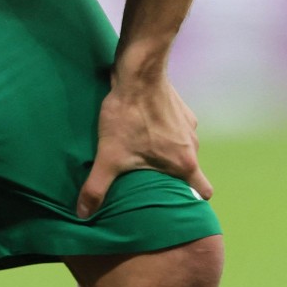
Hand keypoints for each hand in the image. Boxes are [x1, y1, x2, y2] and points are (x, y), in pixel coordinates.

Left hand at [75, 72, 211, 218]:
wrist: (138, 72)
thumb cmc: (128, 116)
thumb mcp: (109, 156)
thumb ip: (97, 188)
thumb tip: (83, 214)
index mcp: (184, 163)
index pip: (203, 192)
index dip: (192, 200)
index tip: (176, 201)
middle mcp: (192, 145)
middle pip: (188, 170)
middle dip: (170, 176)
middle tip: (147, 177)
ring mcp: (188, 124)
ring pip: (181, 147)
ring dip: (166, 151)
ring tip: (141, 150)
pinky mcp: (180, 107)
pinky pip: (175, 128)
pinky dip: (163, 131)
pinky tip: (142, 126)